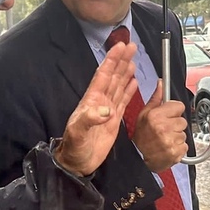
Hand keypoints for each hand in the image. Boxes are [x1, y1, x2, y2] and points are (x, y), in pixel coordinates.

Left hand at [53, 42, 137, 176]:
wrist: (77, 163)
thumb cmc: (74, 147)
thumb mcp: (79, 132)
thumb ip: (90, 119)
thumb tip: (106, 110)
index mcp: (92, 100)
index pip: (103, 75)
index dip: (111, 60)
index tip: (119, 46)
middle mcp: (100, 102)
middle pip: (113, 76)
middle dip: (121, 61)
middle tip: (131, 46)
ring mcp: (107, 110)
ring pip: (119, 86)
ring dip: (126, 72)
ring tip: (133, 60)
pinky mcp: (113, 120)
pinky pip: (123, 100)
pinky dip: (129, 90)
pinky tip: (134, 82)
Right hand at [132, 81, 187, 171]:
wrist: (139, 158)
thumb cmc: (141, 137)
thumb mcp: (144, 114)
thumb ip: (156, 99)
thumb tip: (161, 83)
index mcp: (156, 116)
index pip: (179, 106)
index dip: (174, 111)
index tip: (168, 116)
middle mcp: (164, 128)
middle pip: (182, 121)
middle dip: (175, 125)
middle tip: (164, 130)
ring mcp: (171, 141)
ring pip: (184, 134)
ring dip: (177, 136)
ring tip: (165, 139)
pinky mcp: (176, 152)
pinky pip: (185, 146)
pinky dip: (179, 147)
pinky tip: (168, 147)